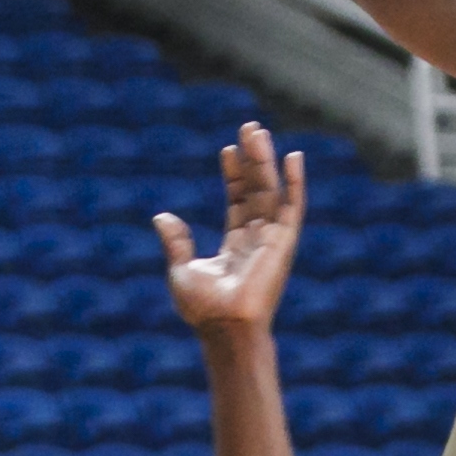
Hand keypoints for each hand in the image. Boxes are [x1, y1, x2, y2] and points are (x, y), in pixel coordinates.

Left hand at [158, 123, 305, 333]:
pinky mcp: (284, 242)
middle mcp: (257, 239)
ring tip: (258, 132)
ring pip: (271, 191)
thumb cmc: (203, 308)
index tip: (227, 150)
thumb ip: (177, 241)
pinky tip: (293, 156)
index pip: (238, 202)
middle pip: (256, 190)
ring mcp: (272, 240)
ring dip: (266, 161)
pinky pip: (293, 207)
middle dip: (253, 160)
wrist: (224, 326)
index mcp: (235, 246)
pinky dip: (295, 182)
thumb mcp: (182, 269)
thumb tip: (161, 216)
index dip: (234, 175)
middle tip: (249, 128)